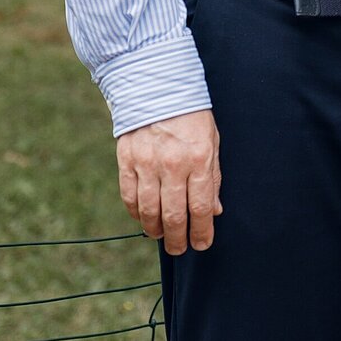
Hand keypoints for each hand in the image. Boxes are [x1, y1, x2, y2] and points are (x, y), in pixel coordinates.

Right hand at [116, 109, 220, 255]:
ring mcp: (146, 164)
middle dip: (179, 238)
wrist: (158, 90)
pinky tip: (144, 220)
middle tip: (181, 250)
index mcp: (198, 159)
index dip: (201, 231)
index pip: (200, 206)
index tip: (203, 244)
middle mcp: (172, 164)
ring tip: (164, 238)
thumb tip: (214, 211)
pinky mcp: (126, 162)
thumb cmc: (192, 118)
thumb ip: (213, 177)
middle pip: (173, 214)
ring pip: (149, 210)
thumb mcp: (212, 142)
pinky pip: (130, 197)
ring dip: (156, 230)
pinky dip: (136, 214)